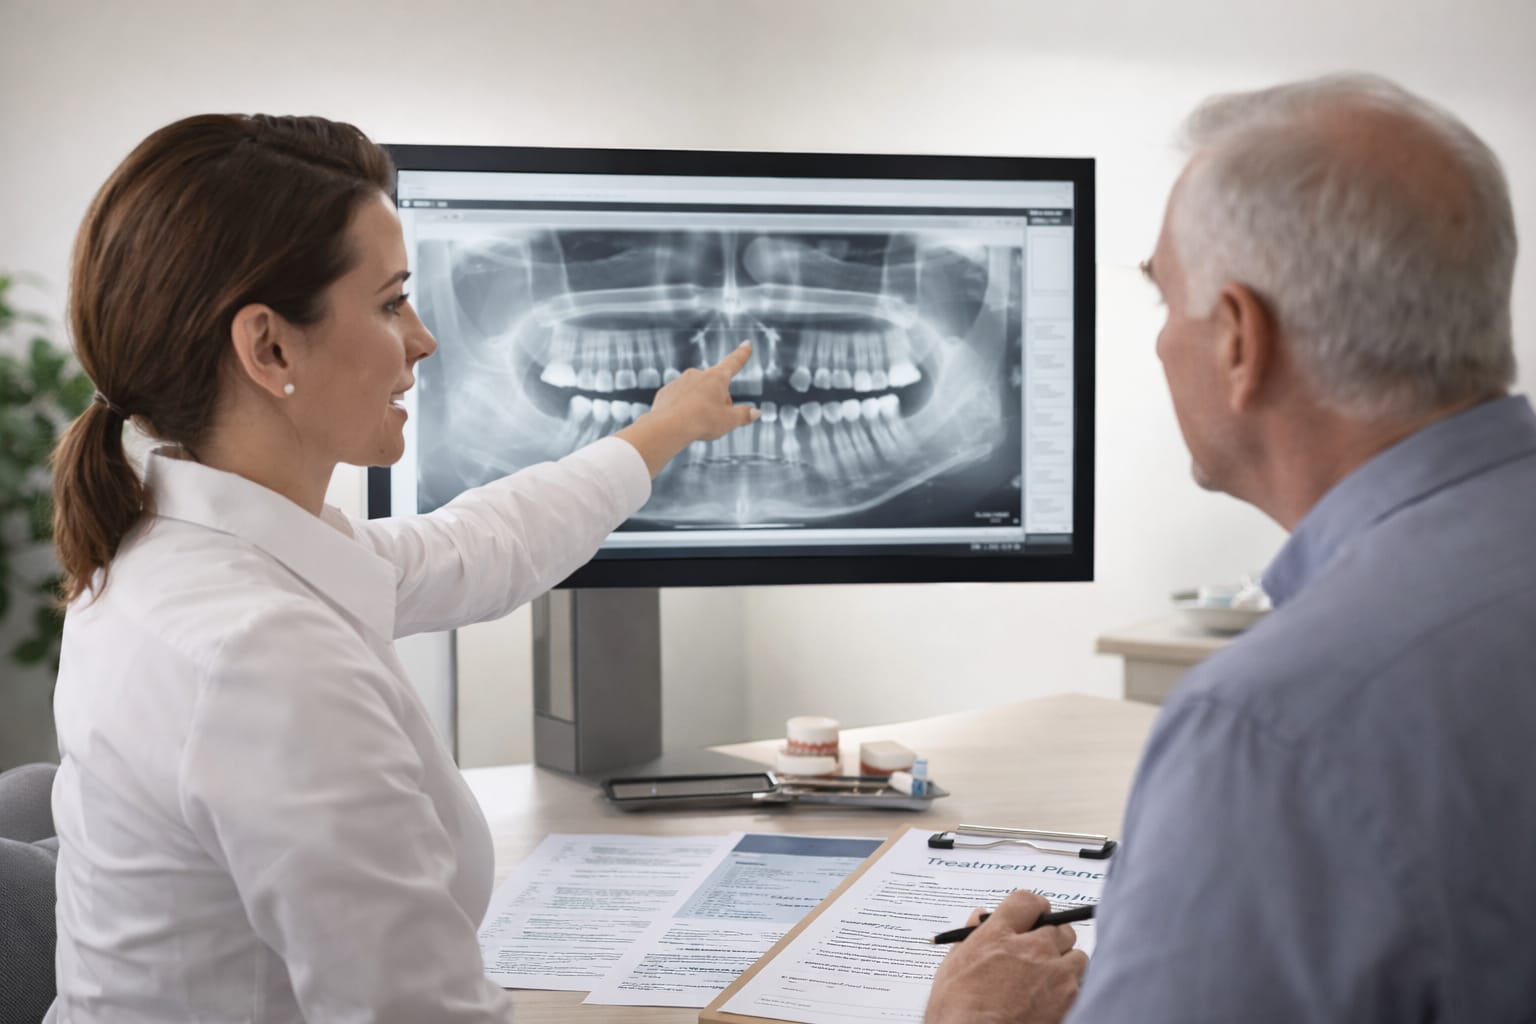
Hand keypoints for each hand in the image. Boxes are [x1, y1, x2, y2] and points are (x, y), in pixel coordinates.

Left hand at [616, 340, 760, 476]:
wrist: (668, 427)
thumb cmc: (702, 422)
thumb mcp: (729, 421)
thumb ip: (744, 415)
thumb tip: (756, 413)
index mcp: (717, 378)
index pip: (734, 363)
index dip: (742, 354)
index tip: (746, 343)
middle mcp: (697, 374)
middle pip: (714, 387)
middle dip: (718, 400)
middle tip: (715, 420)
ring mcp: (680, 382)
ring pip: (696, 393)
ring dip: (700, 405)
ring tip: (697, 422)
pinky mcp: (666, 392)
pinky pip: (679, 400)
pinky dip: (683, 409)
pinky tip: (682, 421)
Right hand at [924, 889, 1088, 1023]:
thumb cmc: (958, 1012)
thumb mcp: (951, 968)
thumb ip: (970, 936)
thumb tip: (979, 918)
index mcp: (998, 935)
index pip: (1027, 901)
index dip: (1033, 909)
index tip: (1034, 917)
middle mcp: (1030, 948)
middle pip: (1059, 928)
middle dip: (1053, 939)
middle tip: (1042, 954)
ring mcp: (1054, 973)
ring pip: (1077, 956)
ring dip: (1067, 965)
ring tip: (1050, 982)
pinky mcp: (1070, 999)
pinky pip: (1082, 985)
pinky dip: (1073, 991)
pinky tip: (1055, 1001)